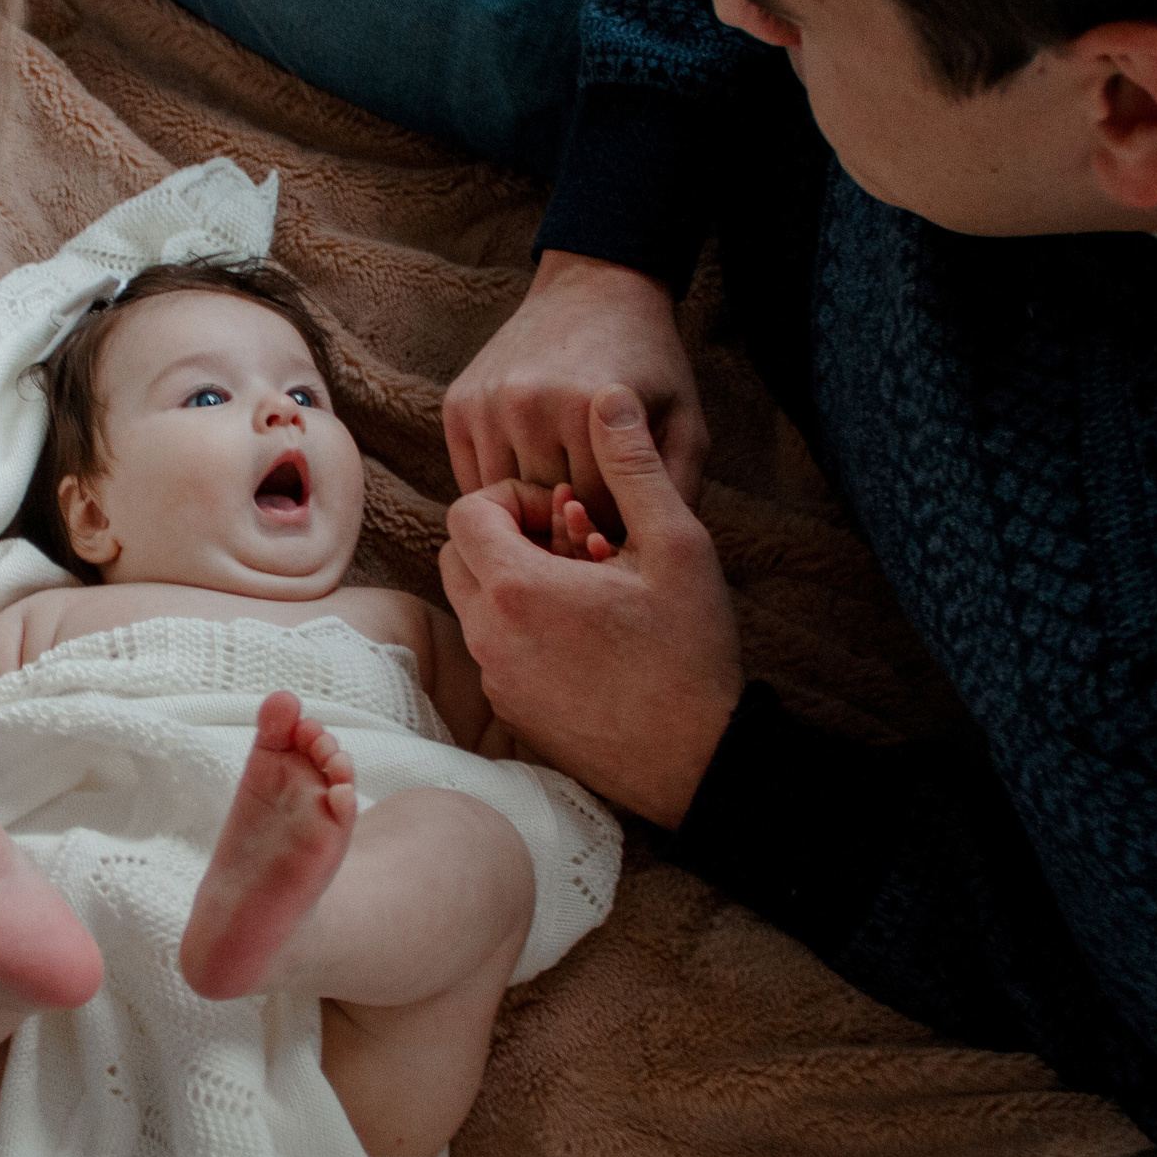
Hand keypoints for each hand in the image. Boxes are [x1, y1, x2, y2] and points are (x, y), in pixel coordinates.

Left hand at [439, 388, 741, 829]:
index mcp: (517, 589)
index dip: (512, 498)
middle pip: (456, 554)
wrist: (699, 760)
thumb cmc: (691, 650)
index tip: (566, 513)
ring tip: (581, 586)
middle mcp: (489, 635)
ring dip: (510, 580)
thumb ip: (634, 464)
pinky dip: (518, 627)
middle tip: (570, 542)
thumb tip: (610, 395)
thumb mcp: (676, 543)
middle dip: (503, 534)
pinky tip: (583, 633)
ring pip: (470, 602)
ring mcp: (495, 679)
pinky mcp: (509, 712)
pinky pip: (491, 648)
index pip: (465, 510)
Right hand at [442, 250, 706, 532]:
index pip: (593, 516)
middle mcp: (527, 405)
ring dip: (528, 515)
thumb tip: (642, 558)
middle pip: (543, 512)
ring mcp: (486, 403)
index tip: (627, 540)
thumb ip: (675, 491)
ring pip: (500, 501)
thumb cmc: (649, 365)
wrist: (595, 289)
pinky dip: (498, 493)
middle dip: (570, 530)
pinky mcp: (457, 404)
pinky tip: (530, 489)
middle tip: (594, 536)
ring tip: (562, 516)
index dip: (614, 537)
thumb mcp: (685, 425)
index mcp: (586, 411)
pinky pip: (471, 478)